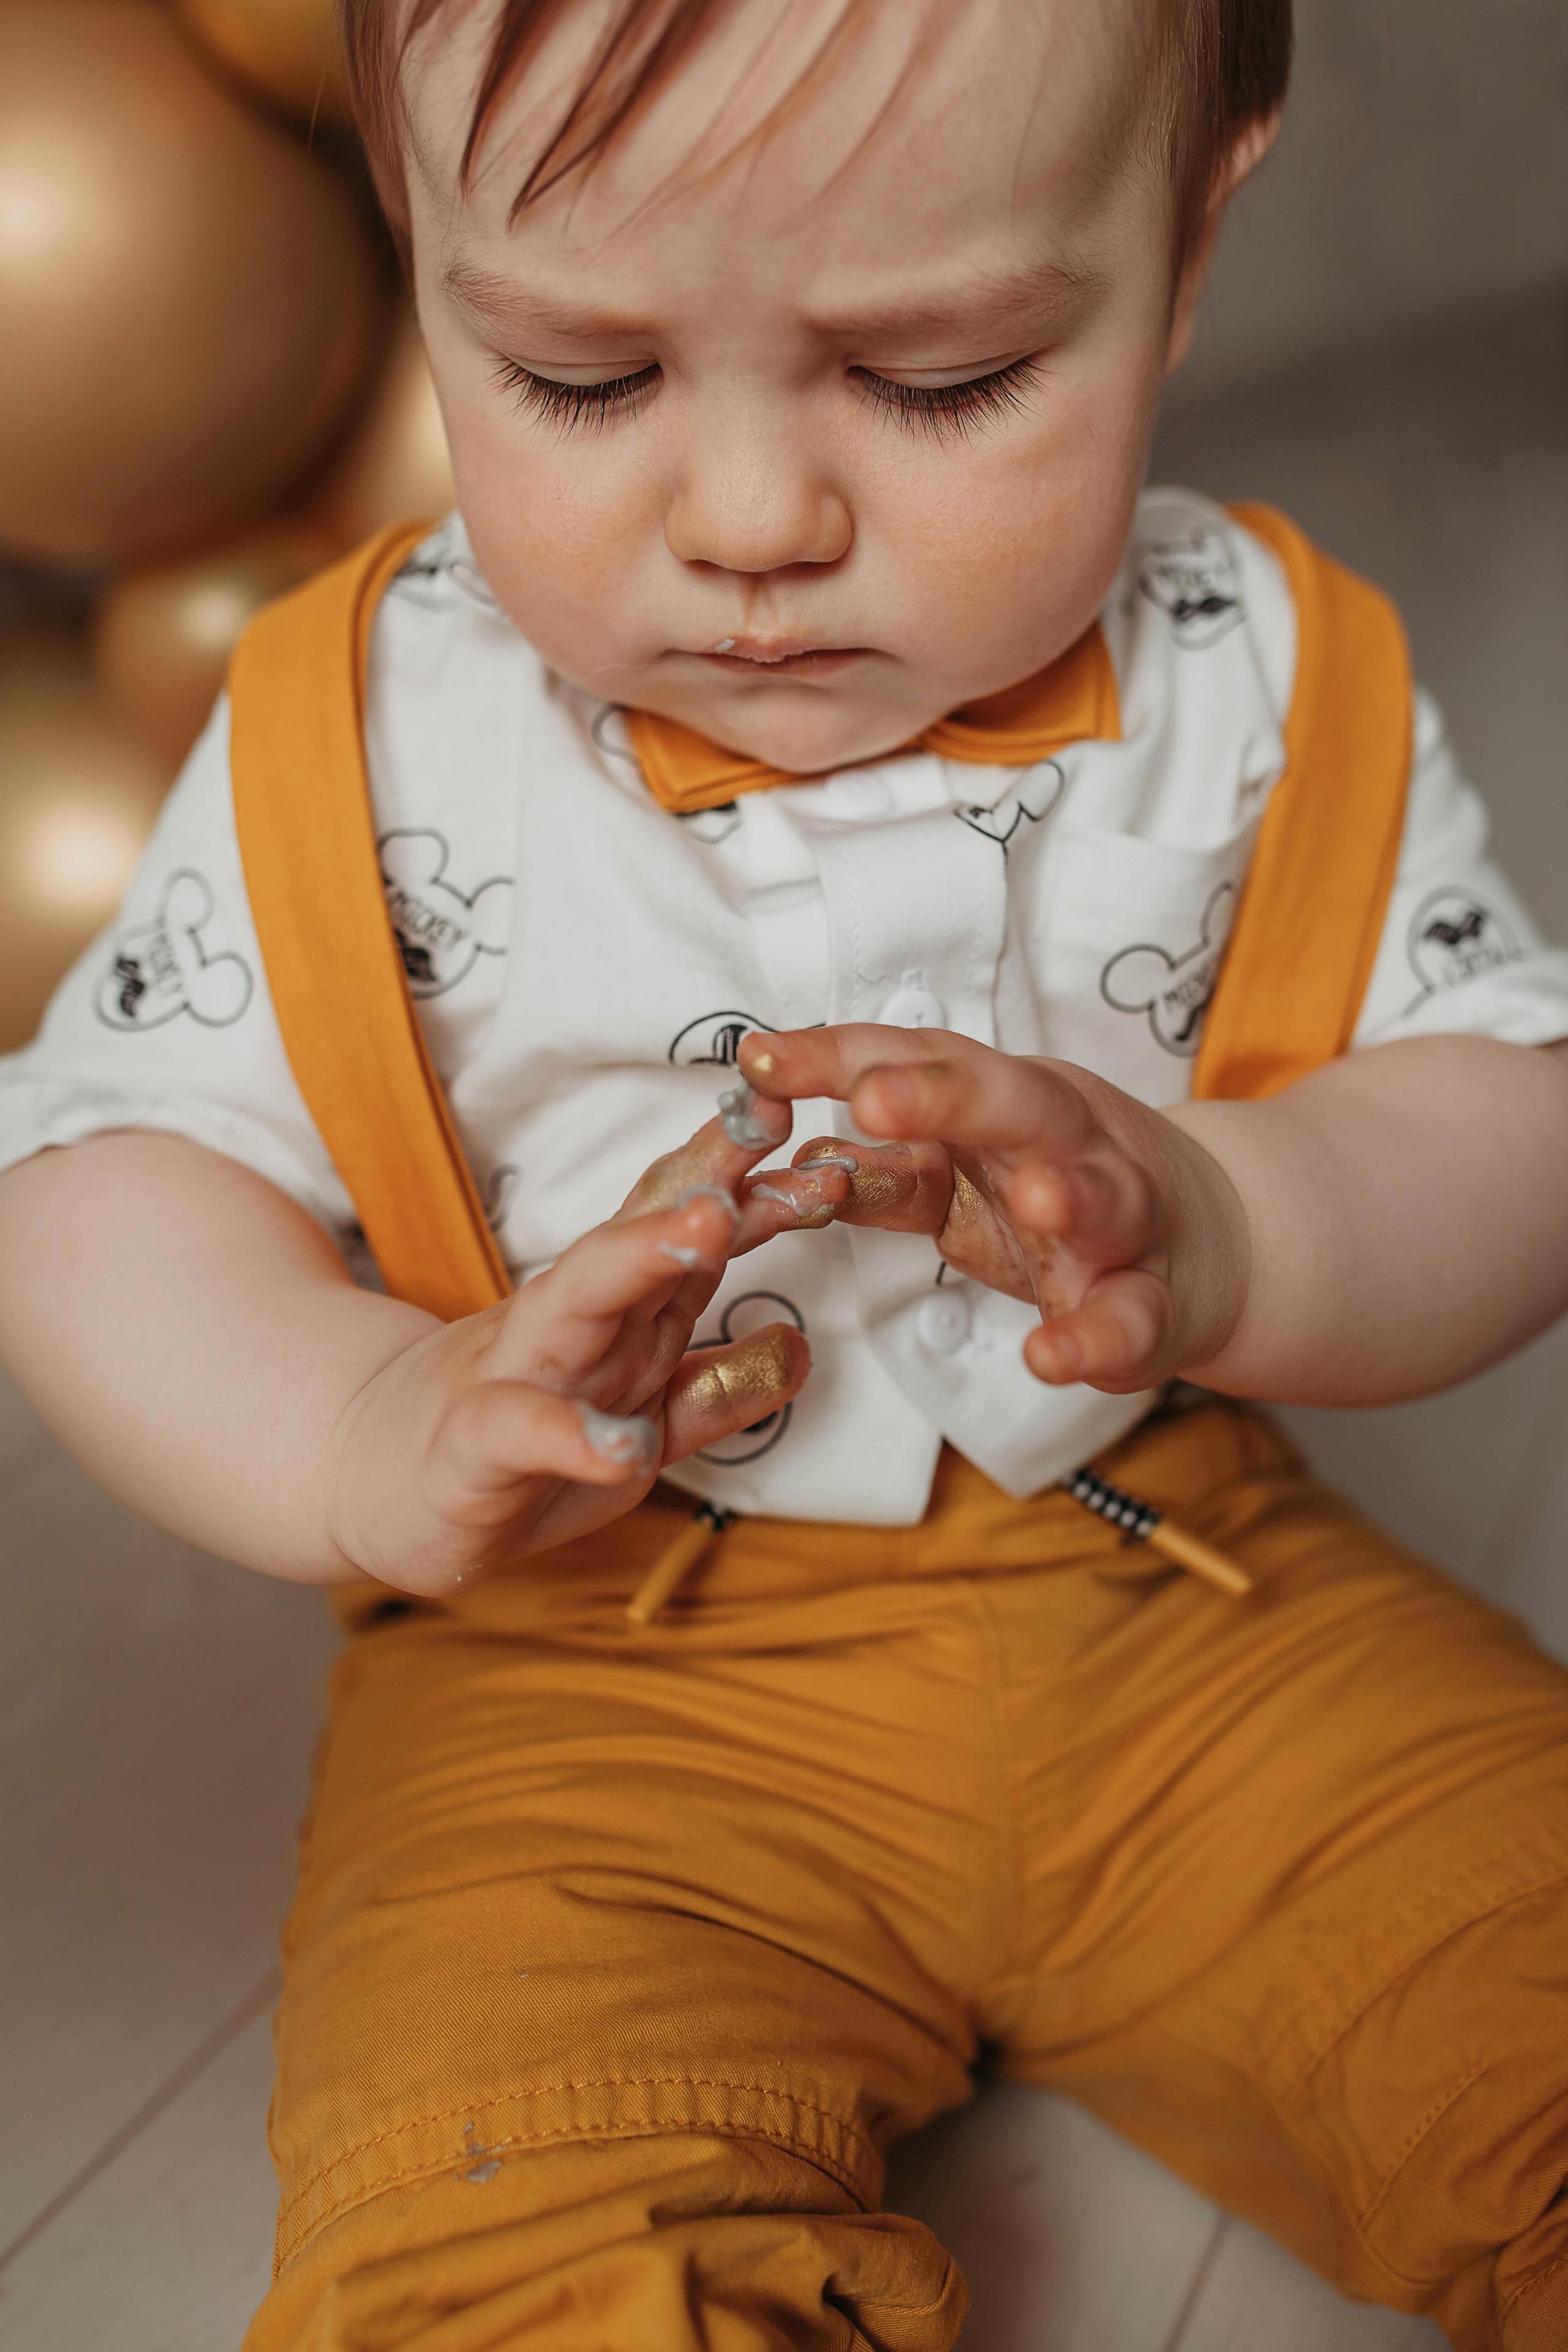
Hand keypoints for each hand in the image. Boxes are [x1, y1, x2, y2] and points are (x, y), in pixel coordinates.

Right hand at [326, 1103, 848, 1592]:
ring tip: (710, 1222)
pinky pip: (524, 1434)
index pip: (690, 1227)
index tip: (833, 1142)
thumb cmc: (513, 1450)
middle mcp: (571, 1324)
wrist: (371, 1483)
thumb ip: (711, 1393)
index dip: (759, 1181)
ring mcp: (517, 1375)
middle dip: (711, 1174)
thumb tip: (798, 1349)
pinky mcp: (474, 1449)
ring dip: (646, 1256)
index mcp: (617, 1314)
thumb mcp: (631, 1425)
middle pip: (645, 1231)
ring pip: (584, 1300)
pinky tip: (621, 1446)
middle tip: (773, 1120)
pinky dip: (573, 1438)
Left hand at [736, 1025, 1249, 1393]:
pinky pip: (1130, 1319)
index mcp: (1009, 1101)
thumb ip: (890, 1164)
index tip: (761, 1059)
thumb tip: (796, 1148)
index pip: (921, 1061)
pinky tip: (1050, 1356)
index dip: (842, 1056)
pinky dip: (1094, 1339)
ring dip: (1067, 1194)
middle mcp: (1071, 1142)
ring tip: (1030, 1198)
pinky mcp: (1155, 1305)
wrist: (1212, 1245)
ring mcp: (1125, 1221)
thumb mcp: (969, 1169)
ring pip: (1101, 1196)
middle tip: (877, 1095)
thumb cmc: (1058, 1191)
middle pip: (1016, 1103)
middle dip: (948, 1096)